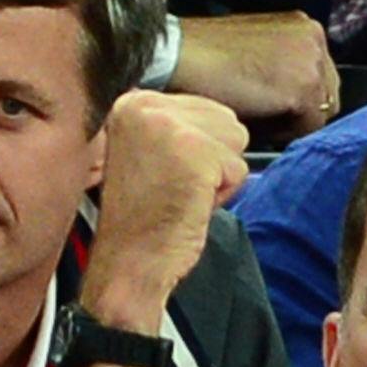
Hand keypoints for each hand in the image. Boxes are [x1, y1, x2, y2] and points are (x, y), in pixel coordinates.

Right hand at [83, 91, 248, 329]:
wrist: (128, 264)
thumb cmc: (143, 218)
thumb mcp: (149, 151)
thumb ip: (178, 126)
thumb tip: (224, 119)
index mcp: (132, 102)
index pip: (204, 108)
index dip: (197, 151)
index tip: (163, 177)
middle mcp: (145, 106)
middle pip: (224, 119)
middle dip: (211, 159)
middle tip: (174, 188)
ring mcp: (168, 126)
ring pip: (236, 140)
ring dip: (218, 175)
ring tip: (181, 194)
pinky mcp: (194, 152)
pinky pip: (238, 169)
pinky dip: (222, 195)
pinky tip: (189, 206)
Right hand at [163, 11, 342, 137]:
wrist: (181, 57)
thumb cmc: (204, 54)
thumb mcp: (255, 47)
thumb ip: (281, 64)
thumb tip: (290, 99)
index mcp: (304, 26)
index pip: (321, 75)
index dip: (297, 97)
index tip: (271, 106)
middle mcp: (314, 39)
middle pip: (327, 94)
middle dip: (299, 110)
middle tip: (264, 116)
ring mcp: (312, 63)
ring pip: (319, 113)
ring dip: (291, 122)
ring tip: (257, 117)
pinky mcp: (303, 89)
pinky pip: (307, 128)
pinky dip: (282, 133)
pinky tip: (256, 121)